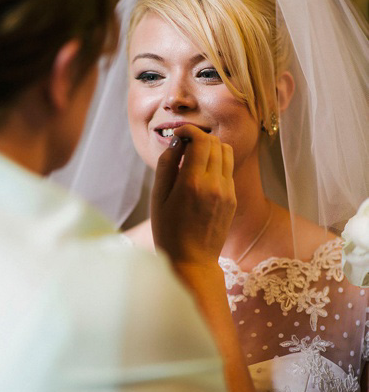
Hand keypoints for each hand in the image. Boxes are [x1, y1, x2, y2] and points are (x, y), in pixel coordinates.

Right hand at [151, 124, 235, 266]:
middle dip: (198, 137)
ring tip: (193, 158)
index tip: (177, 134)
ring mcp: (226, 191)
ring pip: (225, 152)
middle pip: (214, 142)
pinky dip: (216, 163)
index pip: (199, 140)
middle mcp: (213, 184)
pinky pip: (228, 169)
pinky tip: (201, 176)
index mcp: (191, 183)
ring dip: (210, 148)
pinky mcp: (233, 199)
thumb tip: (176, 142)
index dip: (188, 131)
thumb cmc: (167, 231)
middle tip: (182, 146)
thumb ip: (166, 166)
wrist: (191, 260)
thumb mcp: (158, 198)